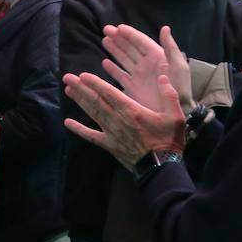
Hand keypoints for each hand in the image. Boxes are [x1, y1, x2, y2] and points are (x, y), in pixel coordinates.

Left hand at [62, 71, 185, 169]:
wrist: (161, 167)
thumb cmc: (168, 140)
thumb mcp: (175, 116)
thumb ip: (169, 95)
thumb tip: (163, 76)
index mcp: (131, 110)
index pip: (109, 92)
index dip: (95, 83)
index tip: (82, 75)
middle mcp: (117, 119)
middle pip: (95, 100)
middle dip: (80, 88)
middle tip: (67, 77)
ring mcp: (111, 132)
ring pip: (92, 113)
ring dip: (79, 101)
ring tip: (67, 90)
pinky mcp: (109, 145)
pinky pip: (91, 136)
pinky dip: (78, 129)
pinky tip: (67, 123)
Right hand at [101, 25, 191, 113]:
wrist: (177, 111)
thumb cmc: (180, 88)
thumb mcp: (178, 66)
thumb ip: (170, 47)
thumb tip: (165, 28)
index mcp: (157, 56)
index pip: (141, 41)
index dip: (130, 34)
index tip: (118, 27)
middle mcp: (146, 64)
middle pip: (130, 48)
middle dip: (118, 38)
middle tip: (106, 29)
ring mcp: (139, 76)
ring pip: (124, 59)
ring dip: (114, 50)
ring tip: (104, 40)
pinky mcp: (133, 87)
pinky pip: (121, 75)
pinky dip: (113, 69)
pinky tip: (105, 62)